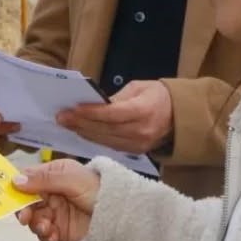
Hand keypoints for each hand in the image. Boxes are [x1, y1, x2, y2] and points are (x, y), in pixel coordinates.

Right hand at [14, 160, 99, 240]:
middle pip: (26, 202)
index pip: (27, 179)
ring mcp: (55, 214)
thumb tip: (15, 180)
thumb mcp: (73, 179)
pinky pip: (43, 235)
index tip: (7, 195)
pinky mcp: (60, 232)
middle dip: (24, 210)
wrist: (124, 218)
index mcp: (54, 175)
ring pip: (33, 220)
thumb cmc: (100, 190)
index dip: (15, 186)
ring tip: (47, 228)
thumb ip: (45, 179)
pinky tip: (54, 237)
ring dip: (36, 225)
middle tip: (25, 218)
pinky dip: (45, 237)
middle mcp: (52, 194)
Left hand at [56, 80, 172, 154]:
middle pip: (105, 129)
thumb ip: (116, 98)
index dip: (91, 112)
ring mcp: (137, 145)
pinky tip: (80, 131)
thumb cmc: (158, 96)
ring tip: (66, 123)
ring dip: (83, 132)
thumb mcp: (139, 87)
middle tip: (61, 117)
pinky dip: (93, 138)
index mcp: (145, 110)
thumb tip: (92, 104)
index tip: (73, 108)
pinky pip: (108, 145)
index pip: (113, 114)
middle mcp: (141, 131)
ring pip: (104, 140)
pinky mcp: (133, 152)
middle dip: (80, 123)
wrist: (179, 118)